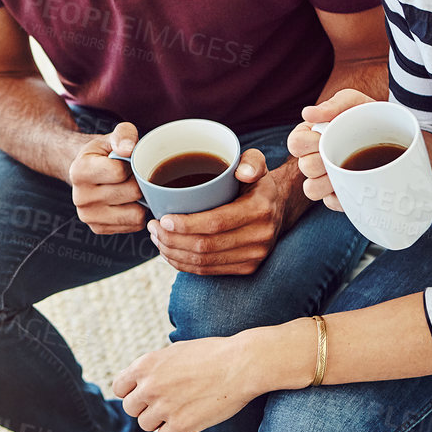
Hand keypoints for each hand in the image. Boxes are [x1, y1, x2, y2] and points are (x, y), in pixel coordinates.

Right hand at [69, 123, 147, 233]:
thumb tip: (128, 149)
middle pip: (131, 193)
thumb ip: (123, 134)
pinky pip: (134, 225)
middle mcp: (80, 197)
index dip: (131, 165)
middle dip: (139, 182)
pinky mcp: (98, 228)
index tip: (126, 163)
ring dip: (141, 200)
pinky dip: (137, 213)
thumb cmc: (104, 154)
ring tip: (131, 189)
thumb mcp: (112, 137)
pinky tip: (128, 202)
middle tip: (133, 176)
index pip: (119, 172)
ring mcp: (88, 216)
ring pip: (135, 213)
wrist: (86, 173)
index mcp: (80, 171)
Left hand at [113, 333, 266, 431]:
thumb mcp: (175, 351)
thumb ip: (154, 368)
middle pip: (130, 409)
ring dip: (160, 420)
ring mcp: (164, 407)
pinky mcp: (181, 425)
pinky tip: (188, 419)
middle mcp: (150, 386)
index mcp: (145, 365)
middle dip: (145, 407)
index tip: (144, 393)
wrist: (240, 364)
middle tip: (166, 402)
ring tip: (180, 409)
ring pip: (146, 425)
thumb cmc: (213, 354)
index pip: (118, 388)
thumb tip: (142, 382)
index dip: (130, 392)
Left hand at [148, 150, 291, 274]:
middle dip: (172, 239)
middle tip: (152, 226)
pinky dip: (184, 264)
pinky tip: (169, 252)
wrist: (278, 208)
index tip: (163, 218)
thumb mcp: (256, 163)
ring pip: (204, 262)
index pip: (216, 222)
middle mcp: (260, 237)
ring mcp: (254, 257)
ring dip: (174, 253)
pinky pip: (209, 271)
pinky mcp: (247, 268)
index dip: (186, 224)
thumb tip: (242, 171)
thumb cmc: (256, 182)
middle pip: (206, 246)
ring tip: (156, 237)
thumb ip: (251, 161)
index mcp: (260, 210)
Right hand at [288, 89, 378, 209]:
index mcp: (309, 136)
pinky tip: (354, 186)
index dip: (309, 142)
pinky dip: (341, 197)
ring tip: (348, 171)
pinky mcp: (338, 195)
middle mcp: (312, 158)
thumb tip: (307, 113)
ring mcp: (324, 179)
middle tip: (344, 152)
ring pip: (312, 190)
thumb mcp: (352, 102)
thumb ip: (332, 105)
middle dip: (324, 161)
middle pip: (304, 167)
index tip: (329, 135)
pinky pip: (331, 203)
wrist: (393, 131)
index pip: (295, 143)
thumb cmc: (367, 114)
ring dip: (327, 182)